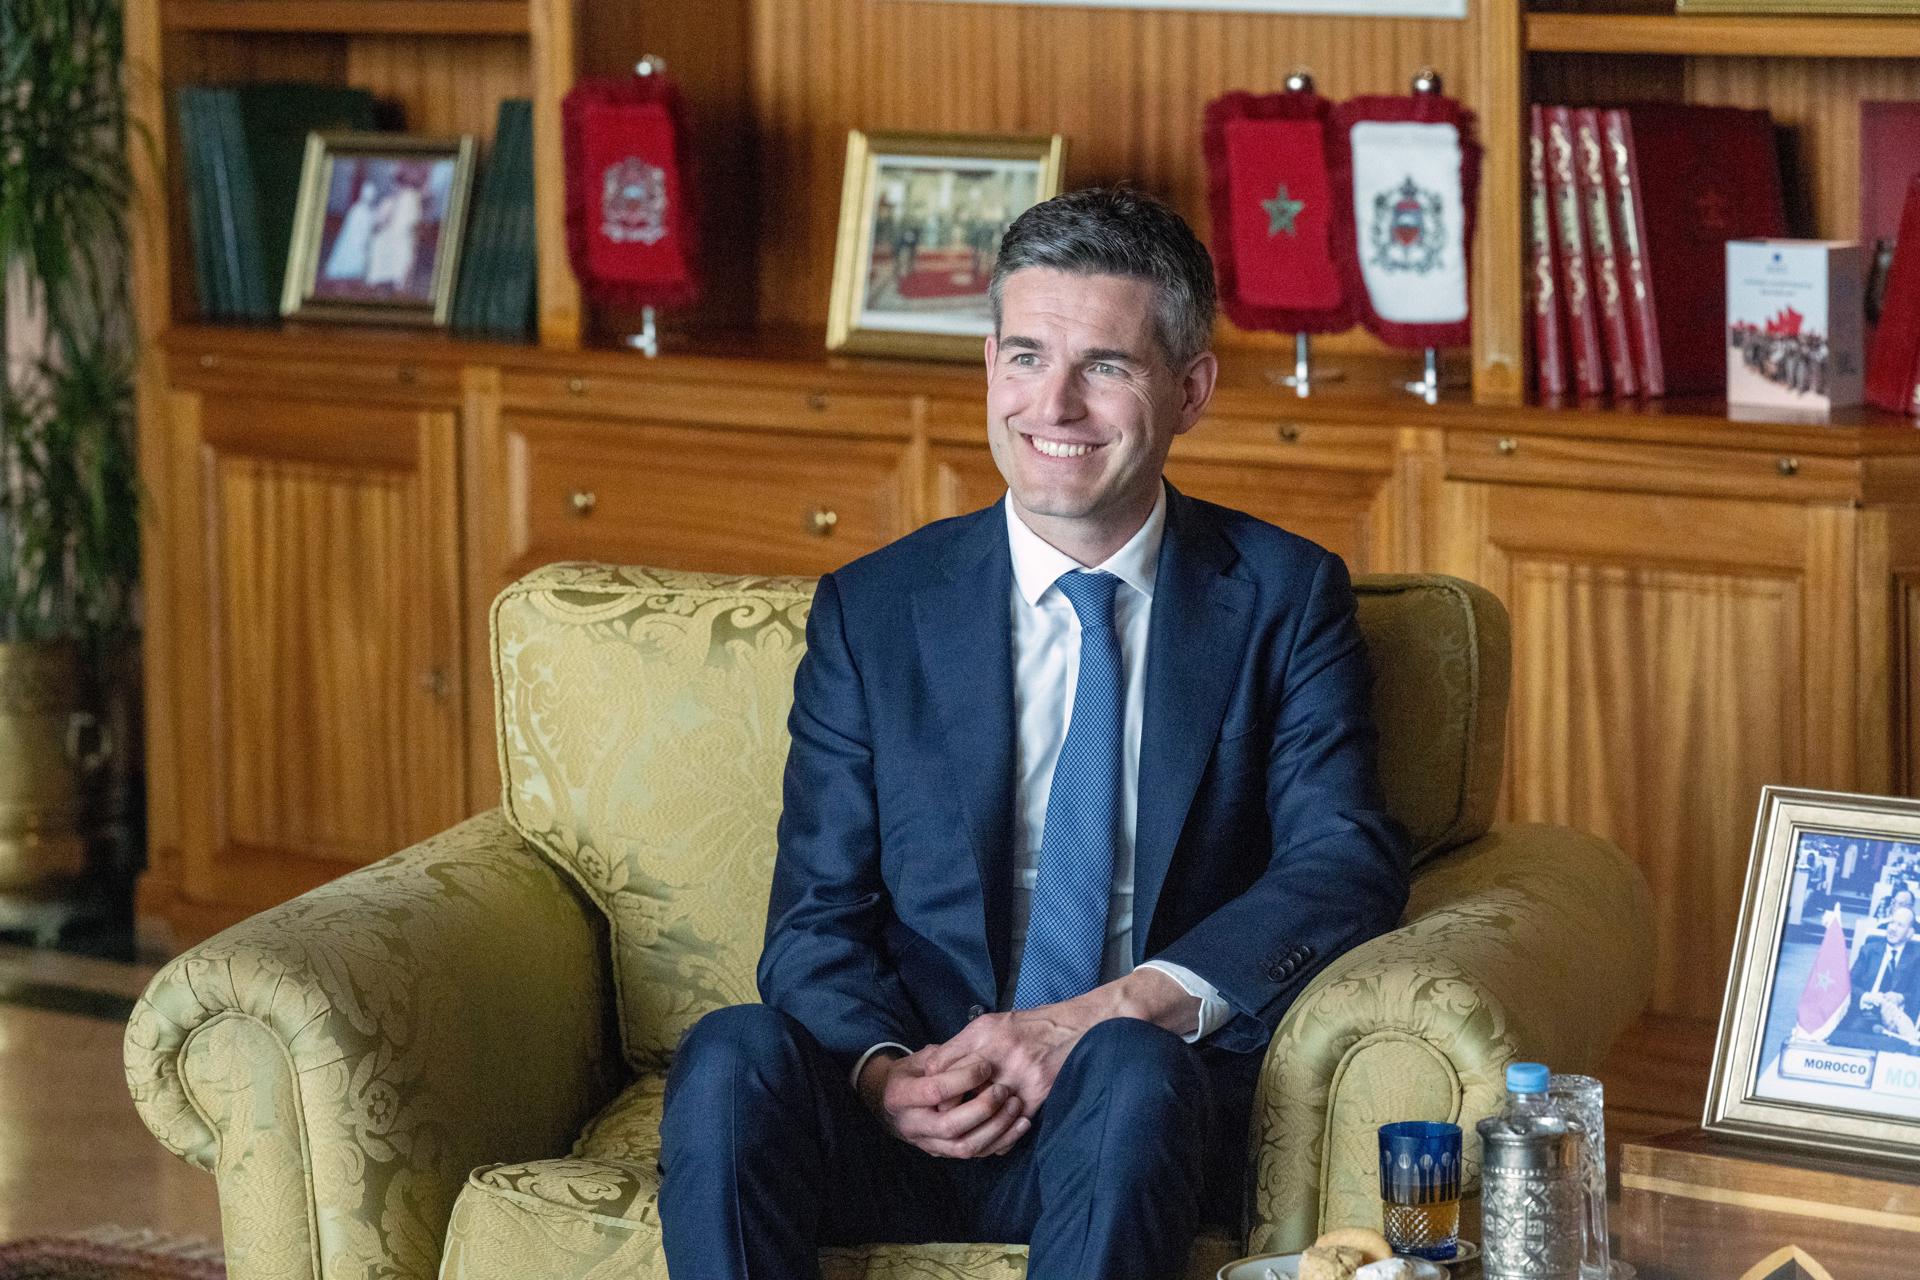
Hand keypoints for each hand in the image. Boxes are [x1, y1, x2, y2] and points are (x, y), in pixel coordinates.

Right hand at [857, 1048, 1029, 1158]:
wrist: (892, 1106)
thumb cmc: (911, 1075)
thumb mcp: (918, 1059)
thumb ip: (942, 1058)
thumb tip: (972, 1057)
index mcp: (900, 1096)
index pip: (934, 1091)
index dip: (962, 1079)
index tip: (985, 1067)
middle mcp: (912, 1125)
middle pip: (950, 1126)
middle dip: (982, 1109)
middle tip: (1003, 1089)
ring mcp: (928, 1143)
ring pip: (965, 1147)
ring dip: (996, 1129)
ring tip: (1016, 1107)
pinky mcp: (945, 1153)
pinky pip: (976, 1154)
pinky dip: (1001, 1141)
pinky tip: (1020, 1125)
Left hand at [919, 1004, 1090, 1117]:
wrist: (1069, 1030)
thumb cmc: (1024, 1027)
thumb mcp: (987, 1024)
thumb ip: (961, 1045)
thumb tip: (933, 1068)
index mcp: (982, 1033)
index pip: (940, 1064)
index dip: (932, 1084)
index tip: (933, 1094)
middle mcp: (998, 1053)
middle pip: (957, 1090)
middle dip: (947, 1106)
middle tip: (944, 1114)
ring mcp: (1018, 1076)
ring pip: (982, 1111)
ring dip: (973, 1121)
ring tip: (967, 1125)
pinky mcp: (1035, 1095)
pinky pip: (1010, 1123)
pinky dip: (1000, 1134)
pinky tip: (993, 1133)